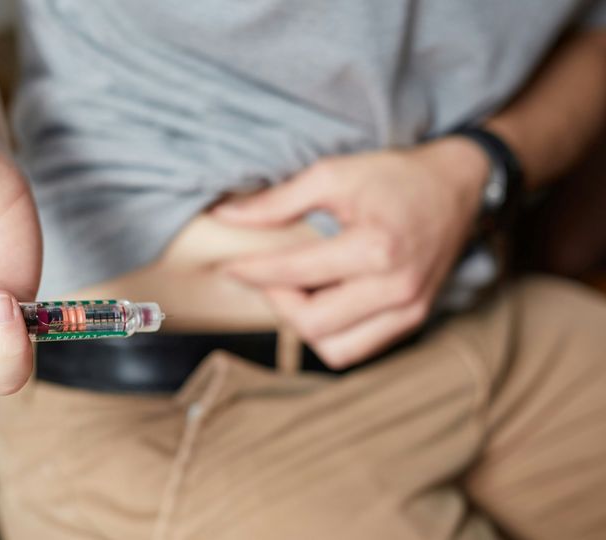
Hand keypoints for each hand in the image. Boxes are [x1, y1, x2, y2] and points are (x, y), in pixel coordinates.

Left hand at [213, 138, 488, 367]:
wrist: (457, 186)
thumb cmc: (394, 177)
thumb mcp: (333, 174)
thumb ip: (277, 201)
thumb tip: (226, 217)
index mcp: (376, 249)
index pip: (295, 274)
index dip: (253, 271)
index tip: (230, 265)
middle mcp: (396, 288)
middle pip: (311, 322)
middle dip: (276, 300)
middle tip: (265, 275)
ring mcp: (409, 311)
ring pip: (333, 349)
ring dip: (302, 324)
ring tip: (295, 289)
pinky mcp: (413, 321)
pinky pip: (357, 349)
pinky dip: (329, 333)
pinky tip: (321, 300)